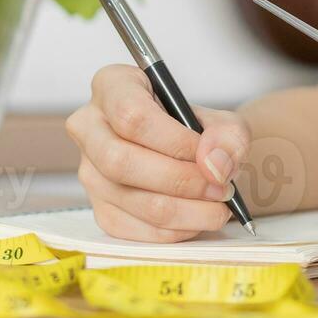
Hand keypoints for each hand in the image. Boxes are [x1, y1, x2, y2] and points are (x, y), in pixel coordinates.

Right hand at [67, 64, 251, 241]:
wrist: (191, 157)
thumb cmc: (197, 130)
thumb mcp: (222, 121)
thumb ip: (227, 135)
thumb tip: (213, 165)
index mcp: (112, 87)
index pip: (132, 116)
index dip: (174, 141)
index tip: (207, 155)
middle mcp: (89, 127)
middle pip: (121, 161)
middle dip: (181, 181)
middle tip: (221, 188)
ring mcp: (90, 172)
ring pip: (131, 199)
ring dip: (185, 211)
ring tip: (219, 206)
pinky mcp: (100, 209)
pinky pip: (133, 229)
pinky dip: (174, 230)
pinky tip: (198, 219)